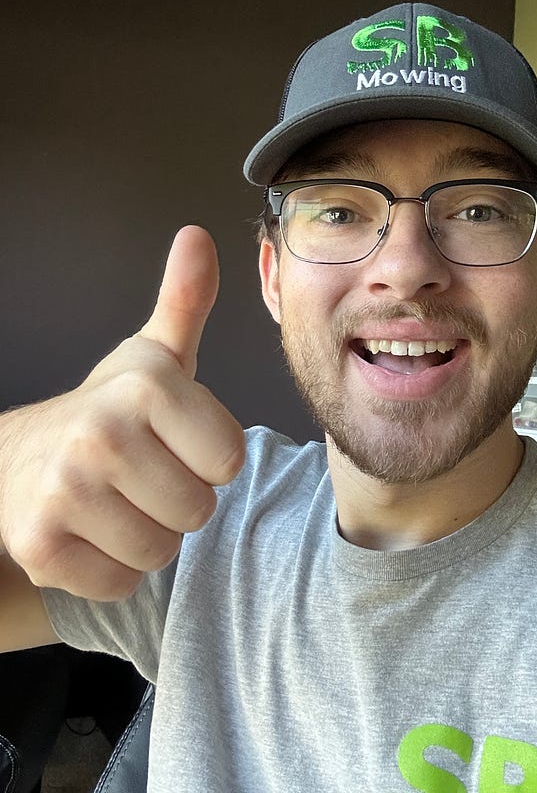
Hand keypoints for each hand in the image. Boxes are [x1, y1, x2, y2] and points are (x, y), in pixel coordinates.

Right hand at [0, 226, 244, 600]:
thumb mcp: (154, 355)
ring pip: (162, 551)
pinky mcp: (40, 548)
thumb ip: (185, 301)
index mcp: (146, 384)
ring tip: (120, 501)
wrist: (22, 458)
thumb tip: (198, 237)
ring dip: (148, 535)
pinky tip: (93, 531)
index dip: (207, 456)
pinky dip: (112, 568)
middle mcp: (101, 433)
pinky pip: (122, 583)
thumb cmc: (111, 410)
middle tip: (144, 474)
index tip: (174, 439)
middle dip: (179, 499)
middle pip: (199, 510)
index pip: (230, 459)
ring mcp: (64, 492)